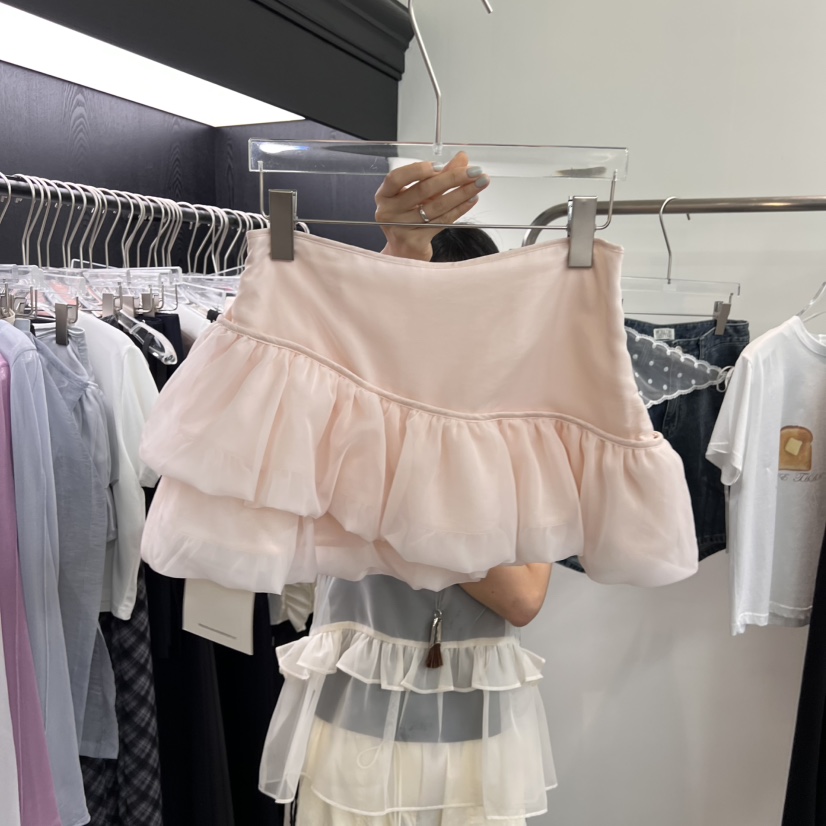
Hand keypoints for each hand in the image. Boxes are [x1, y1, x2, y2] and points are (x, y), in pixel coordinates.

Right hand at [375, 151, 489, 260]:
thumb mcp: (420, 196)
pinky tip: (472, 200)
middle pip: (422, 190)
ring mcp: (401, 229)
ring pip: (436, 207)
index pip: (397, 178)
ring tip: (479, 184)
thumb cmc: (410, 219)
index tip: (441, 165)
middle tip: (474, 171)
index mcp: (385, 195)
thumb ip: (439, 176)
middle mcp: (389, 212)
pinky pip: (442, 222)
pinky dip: (459, 209)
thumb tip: (462, 158)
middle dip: (452, 178)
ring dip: (461, 193)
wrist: (404, 253)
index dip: (418, 170)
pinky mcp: (415, 242)